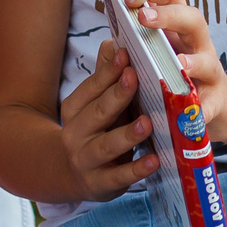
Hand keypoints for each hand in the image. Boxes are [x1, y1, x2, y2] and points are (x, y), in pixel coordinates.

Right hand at [60, 38, 155, 200]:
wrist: (71, 174)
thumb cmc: (94, 130)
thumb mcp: (95, 103)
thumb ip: (105, 78)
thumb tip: (112, 42)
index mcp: (74, 108)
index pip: (91, 88)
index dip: (108, 72)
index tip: (126, 54)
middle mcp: (75, 133)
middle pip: (98, 113)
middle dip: (116, 96)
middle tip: (136, 78)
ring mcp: (86, 160)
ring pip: (107, 145)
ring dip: (127, 134)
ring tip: (148, 123)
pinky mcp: (100, 184)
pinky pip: (120, 176)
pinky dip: (137, 169)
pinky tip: (155, 160)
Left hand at [126, 0, 226, 133]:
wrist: (206, 108)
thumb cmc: (169, 78)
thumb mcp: (149, 59)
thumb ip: (132, 48)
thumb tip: (110, 44)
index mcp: (178, 29)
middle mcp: (197, 45)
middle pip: (192, 18)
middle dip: (168, 15)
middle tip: (143, 17)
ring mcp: (210, 72)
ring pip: (207, 60)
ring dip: (193, 61)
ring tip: (179, 64)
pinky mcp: (215, 101)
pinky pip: (210, 104)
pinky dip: (203, 109)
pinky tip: (194, 115)